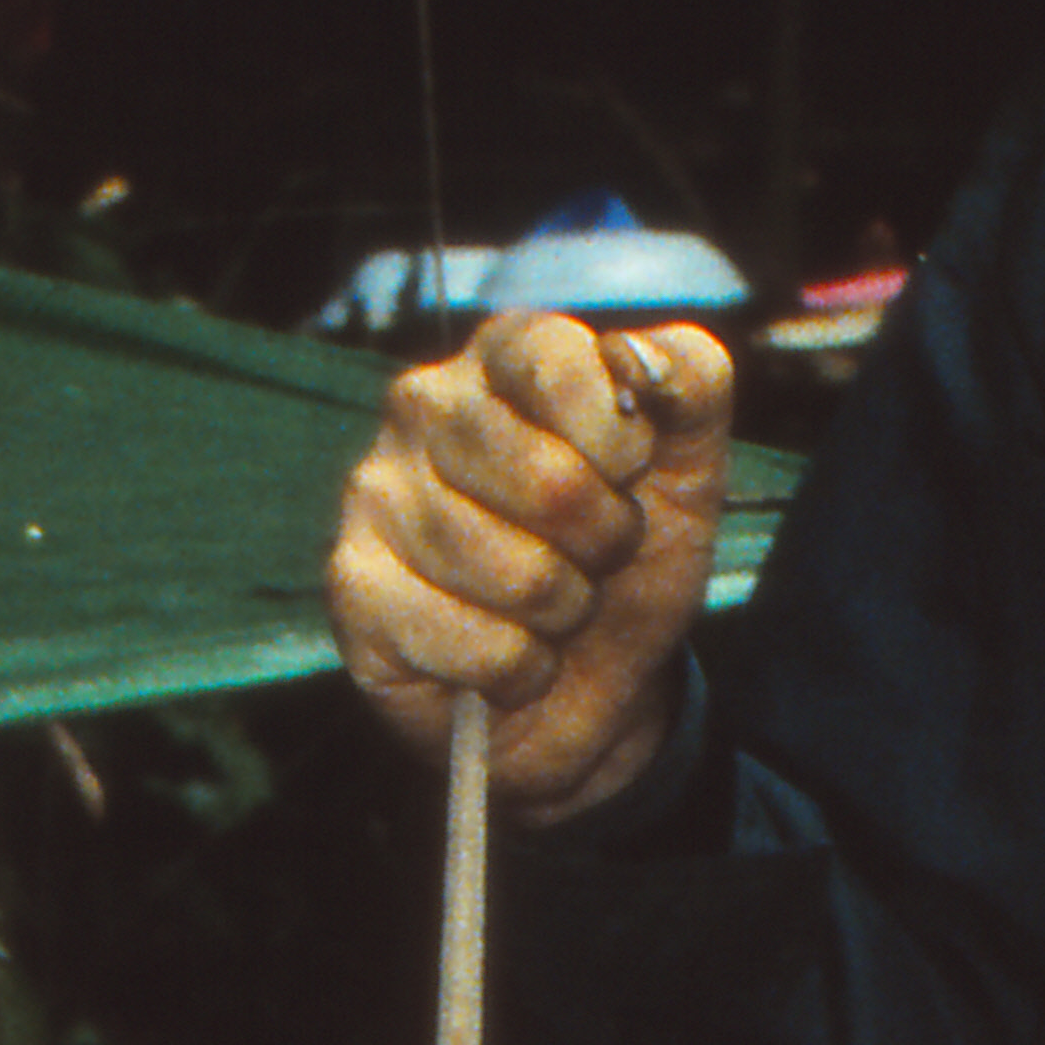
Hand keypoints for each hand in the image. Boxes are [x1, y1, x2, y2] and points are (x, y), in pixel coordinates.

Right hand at [326, 314, 733, 820]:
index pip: (562, 366)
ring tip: (548, 604)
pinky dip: (518, 668)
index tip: (628, 475)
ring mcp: (377, 494)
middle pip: (551, 482)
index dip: (621, 445)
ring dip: (563, 612)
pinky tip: (505, 652)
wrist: (591, 689)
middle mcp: (423, 406)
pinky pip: (476, 644)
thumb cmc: (629, 560)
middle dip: (603, 542)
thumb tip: (641, 362)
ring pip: (518, 575)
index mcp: (503, 356)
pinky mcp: (354, 585)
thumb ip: (690, 383)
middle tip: (592, 553)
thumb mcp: (688, 467)